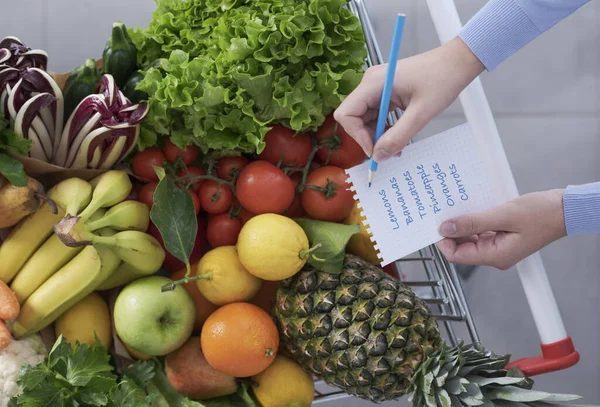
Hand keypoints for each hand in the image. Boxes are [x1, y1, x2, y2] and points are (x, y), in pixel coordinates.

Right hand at [333, 37, 484, 161]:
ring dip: (375, 135)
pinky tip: (397, 136)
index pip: (346, 114)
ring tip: (395, 147)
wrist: (457, 62)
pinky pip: (375, 114)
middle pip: (353, 118)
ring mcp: (376, 87)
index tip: (375, 150)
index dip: (357, 135)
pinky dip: (382, 128)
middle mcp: (370, 83)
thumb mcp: (421, 114)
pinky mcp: (384, 91)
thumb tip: (378, 156)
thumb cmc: (442, 80)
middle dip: (367, 138)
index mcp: (373, 83)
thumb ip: (398, 137)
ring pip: (363, 119)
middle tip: (387, 152)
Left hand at [435, 189, 566, 269]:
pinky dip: (473, 221)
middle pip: (461, 247)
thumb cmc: (541, 213)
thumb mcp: (503, 215)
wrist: (565, 210)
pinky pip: (480, 231)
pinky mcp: (502, 237)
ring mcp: (498, 246)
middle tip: (443, 211)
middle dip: (451, 230)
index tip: (436, 223)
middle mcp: (495, 255)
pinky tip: (470, 209)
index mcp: (495, 256)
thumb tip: (446, 228)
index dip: (443, 240)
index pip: (457, 255)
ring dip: (462, 224)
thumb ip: (473, 222)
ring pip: (469, 238)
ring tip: (456, 208)